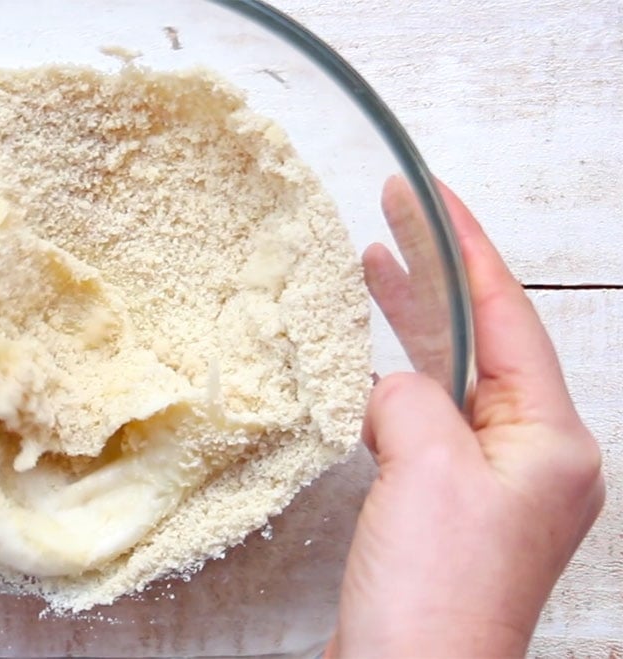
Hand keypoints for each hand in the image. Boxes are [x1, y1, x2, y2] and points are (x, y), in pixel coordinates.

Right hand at [328, 180, 604, 656]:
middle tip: (391, 216)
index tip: (429, 192)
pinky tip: (362, 371)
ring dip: (411, 328)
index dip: (465, 246)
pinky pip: (426, 427)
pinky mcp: (450, 514)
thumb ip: (413, 397)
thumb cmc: (436, 593)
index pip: (509, 315)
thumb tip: (394, 388)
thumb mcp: (428, 467)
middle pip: (483, 342)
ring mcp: (493, 489)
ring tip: (370, 270)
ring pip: (450, 382)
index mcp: (554, 441)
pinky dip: (395, 388)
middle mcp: (534, 461)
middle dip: (436, 276)